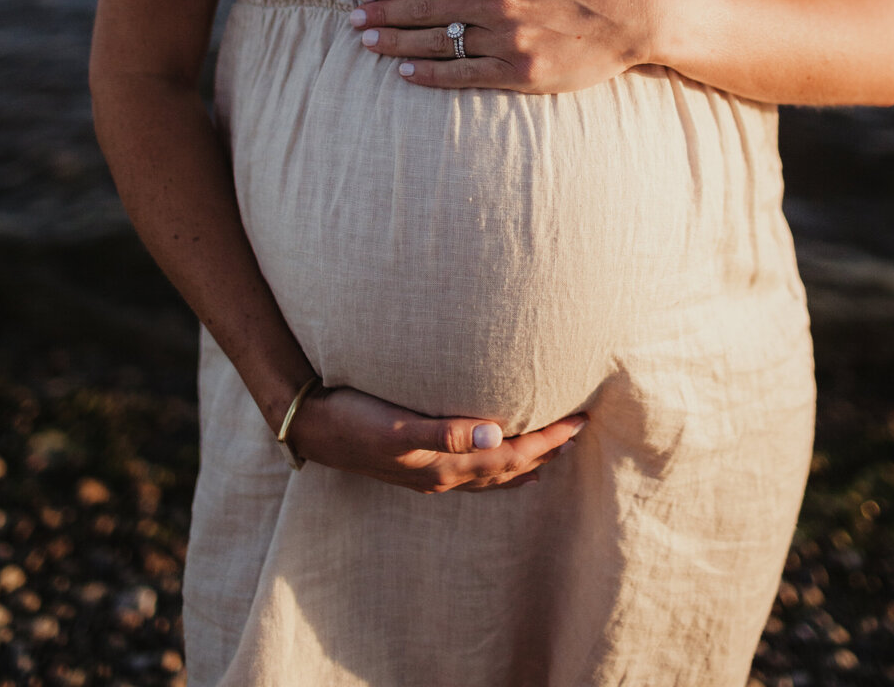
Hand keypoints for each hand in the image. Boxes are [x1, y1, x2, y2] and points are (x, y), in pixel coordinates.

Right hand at [289, 383, 586, 493]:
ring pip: (492, 474)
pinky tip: (498, 457)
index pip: (511, 455)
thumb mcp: (397, 425)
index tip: (578, 421)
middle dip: (546, 450)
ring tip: (552, 450)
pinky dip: (497, 467)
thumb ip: (445, 431)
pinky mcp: (419, 466)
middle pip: (509, 468)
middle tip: (579, 428)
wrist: (313, 427)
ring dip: (525, 462)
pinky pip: (472, 472)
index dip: (547, 440)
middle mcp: (443, 476)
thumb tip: (496, 431)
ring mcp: (431, 475)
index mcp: (444, 466)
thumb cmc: (354, 418)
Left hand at [350, 0, 654, 92]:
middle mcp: (495, 5)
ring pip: (437, 43)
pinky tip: (405, 73)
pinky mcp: (518, 73)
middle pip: (425, 10)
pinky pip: (463, 75)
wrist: (629, 16)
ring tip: (368, 43)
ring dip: (397, 44)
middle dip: (384, 15)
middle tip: (352, 20)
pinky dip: (430, 74)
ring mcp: (505, 42)